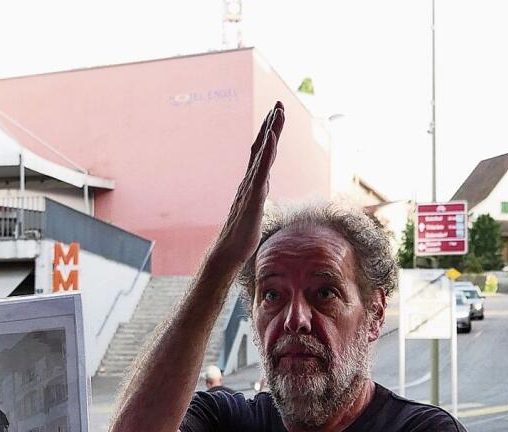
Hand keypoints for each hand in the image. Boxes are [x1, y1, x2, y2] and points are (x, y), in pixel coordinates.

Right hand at [210, 101, 284, 267]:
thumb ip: (258, 196)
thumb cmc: (242, 236)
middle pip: (262, 148)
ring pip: (262, 156)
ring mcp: (250, 188)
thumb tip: (262, 188)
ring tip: (277, 113)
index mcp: (252, 184)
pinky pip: (260, 172)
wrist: (229, 252)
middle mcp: (250, 181)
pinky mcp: (253, 198)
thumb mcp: (255, 211)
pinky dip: (266, 154)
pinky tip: (272, 140)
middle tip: (278, 104)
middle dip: (271, 125)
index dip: (269, 134)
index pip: (262, 154)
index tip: (276, 115)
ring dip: (270, 133)